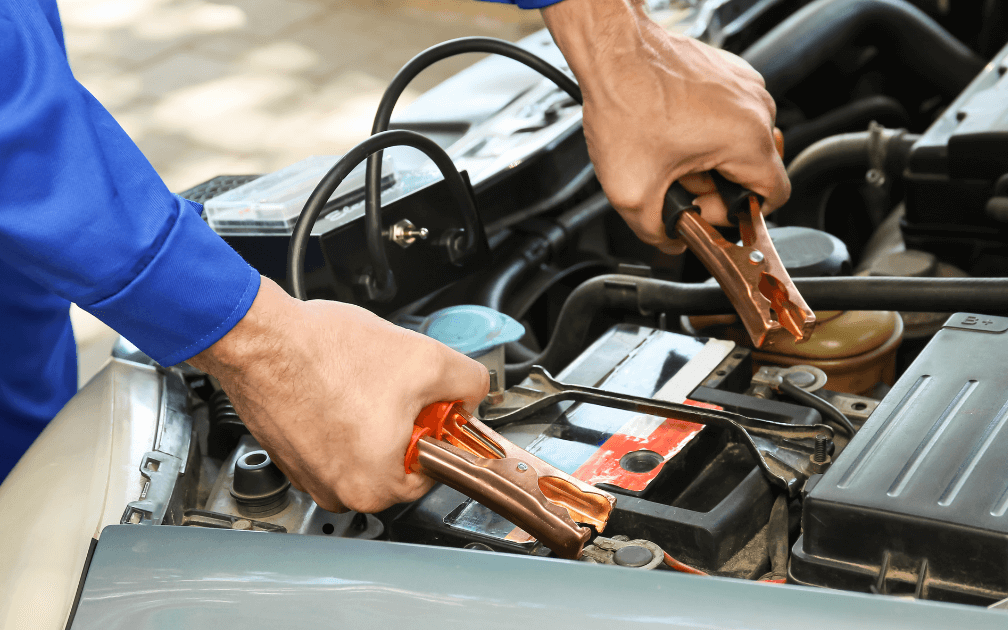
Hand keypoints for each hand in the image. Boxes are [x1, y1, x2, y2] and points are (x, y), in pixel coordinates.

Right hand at [188, 277, 489, 512]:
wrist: (261, 338)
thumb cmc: (324, 354)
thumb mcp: (428, 359)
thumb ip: (469, 383)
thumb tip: (473, 394)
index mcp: (377, 487)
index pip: (436, 468)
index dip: (439, 427)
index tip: (433, 406)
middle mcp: (340, 493)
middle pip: (400, 459)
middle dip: (405, 420)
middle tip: (397, 385)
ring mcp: (310, 477)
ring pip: (366, 448)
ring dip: (373, 417)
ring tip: (362, 381)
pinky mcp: (291, 455)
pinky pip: (334, 441)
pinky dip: (341, 415)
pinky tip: (336, 385)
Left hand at [542, 0, 788, 254]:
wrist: (613, 54)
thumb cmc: (626, 105)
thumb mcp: (633, 194)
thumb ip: (658, 234)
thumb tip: (670, 241)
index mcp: (748, 139)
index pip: (774, 197)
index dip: (739, 217)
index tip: (707, 213)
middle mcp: (756, 109)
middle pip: (752, 172)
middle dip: (713, 188)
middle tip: (676, 184)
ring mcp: (743, 87)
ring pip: (736, 145)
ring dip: (705, 161)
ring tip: (667, 156)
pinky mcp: (726, 75)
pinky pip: (724, 118)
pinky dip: (700, 134)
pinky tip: (668, 134)